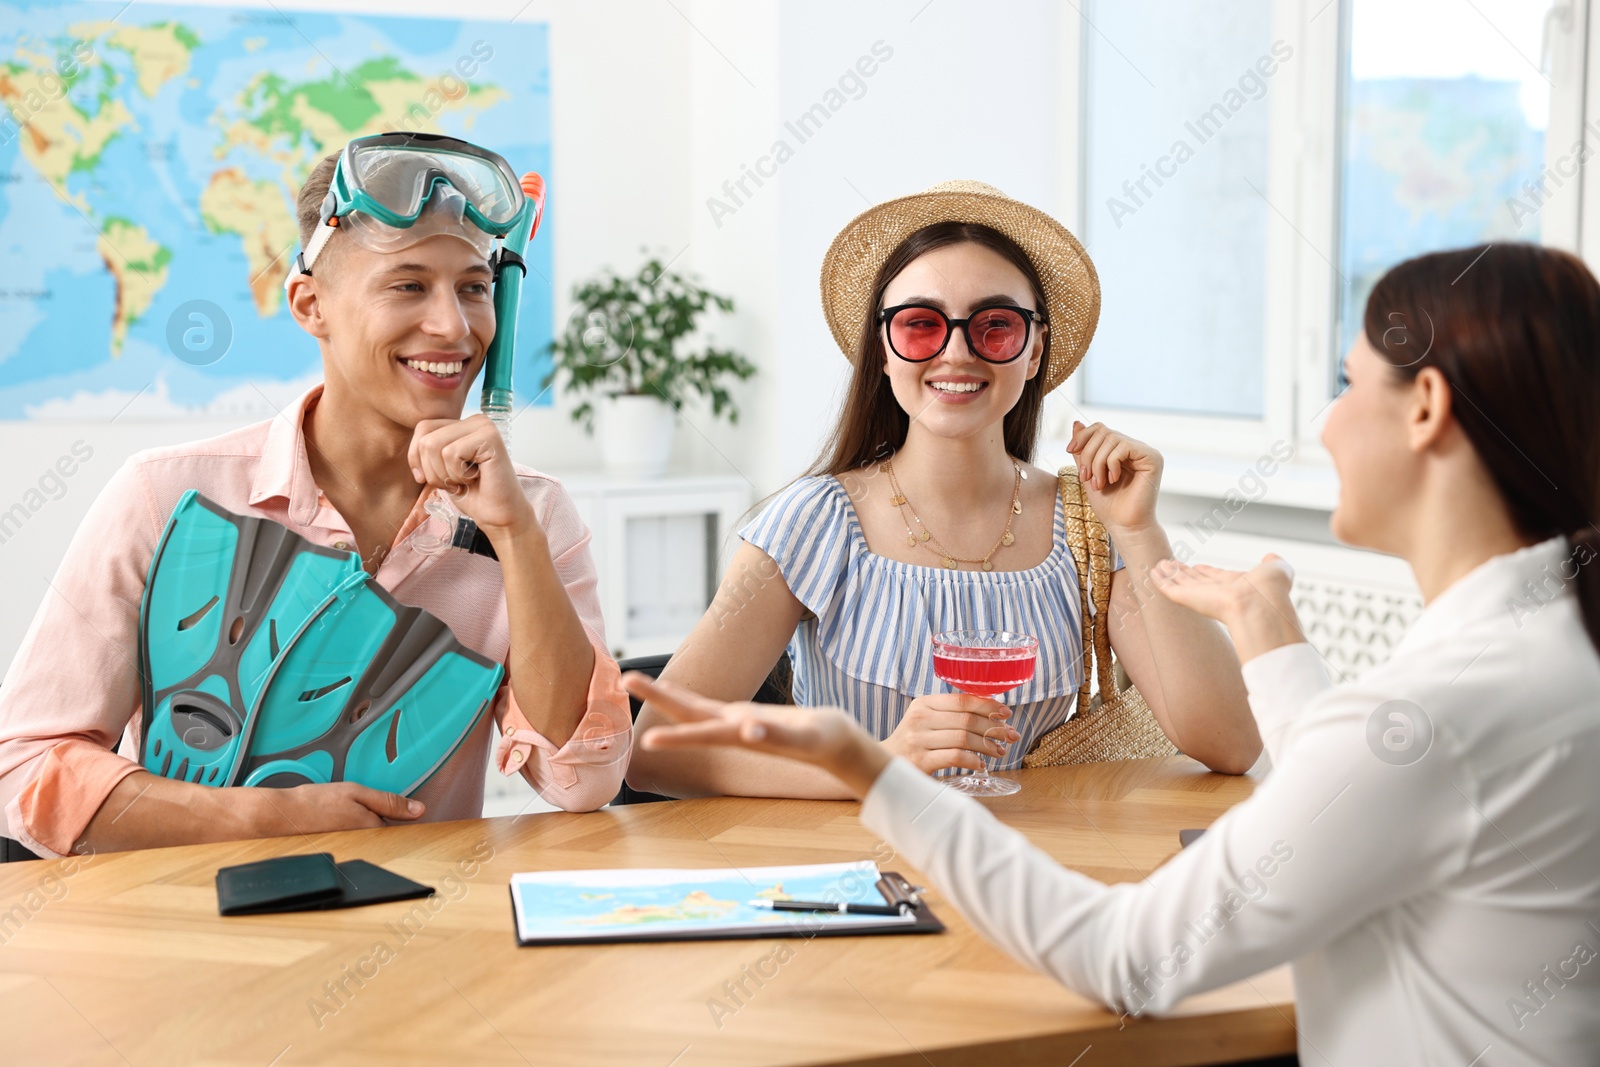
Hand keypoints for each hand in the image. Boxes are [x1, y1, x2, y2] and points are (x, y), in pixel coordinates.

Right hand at [251, 782, 425, 836]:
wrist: (279, 817)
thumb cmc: (314, 803)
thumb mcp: (357, 792)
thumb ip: (389, 801)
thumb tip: (419, 810)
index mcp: (374, 830)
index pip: (400, 828)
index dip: (399, 817)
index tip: (395, 811)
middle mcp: (365, 847)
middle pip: (383, 835)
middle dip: (379, 823)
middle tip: (352, 811)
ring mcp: (352, 852)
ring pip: (368, 839)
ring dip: (362, 829)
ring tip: (338, 816)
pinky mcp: (338, 854)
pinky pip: (352, 844)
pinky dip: (347, 834)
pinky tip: (332, 825)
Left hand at [408, 415, 535, 536]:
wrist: (499, 516)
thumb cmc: (473, 495)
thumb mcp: (441, 469)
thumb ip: (428, 450)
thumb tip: (413, 445)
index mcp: (464, 424)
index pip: (423, 428)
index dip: (417, 458)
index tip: (431, 479)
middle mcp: (476, 420)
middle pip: (426, 438)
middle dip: (432, 470)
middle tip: (457, 482)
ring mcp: (484, 426)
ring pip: (434, 445)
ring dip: (446, 474)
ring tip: (467, 480)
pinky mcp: (490, 437)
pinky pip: (451, 453)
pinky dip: (458, 475)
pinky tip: (477, 478)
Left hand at [624, 673, 890, 797]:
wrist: (841, 747)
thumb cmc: (825, 742)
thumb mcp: (802, 738)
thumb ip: (776, 735)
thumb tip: (747, 729)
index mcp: (740, 733)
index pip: (699, 728)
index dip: (673, 729)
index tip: (644, 737)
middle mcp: (735, 728)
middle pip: (690, 710)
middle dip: (658, 696)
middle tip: (626, 679)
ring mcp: (743, 723)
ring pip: (699, 709)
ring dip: (671, 697)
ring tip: (640, 682)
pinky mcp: (754, 718)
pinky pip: (720, 710)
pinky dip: (697, 704)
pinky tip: (675, 703)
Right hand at [882, 692, 1019, 775]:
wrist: (881, 766)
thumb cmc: (912, 744)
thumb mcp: (925, 721)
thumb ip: (950, 715)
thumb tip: (991, 712)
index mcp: (923, 704)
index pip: (962, 700)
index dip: (988, 705)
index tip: (1006, 714)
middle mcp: (920, 718)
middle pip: (966, 719)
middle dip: (994, 727)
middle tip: (1011, 736)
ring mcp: (918, 740)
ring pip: (964, 738)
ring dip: (987, 745)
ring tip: (999, 751)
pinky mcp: (920, 761)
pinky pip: (955, 757)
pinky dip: (973, 760)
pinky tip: (981, 764)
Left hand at [1068, 420, 1161, 532]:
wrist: (1124, 526)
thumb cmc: (1108, 505)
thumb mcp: (1088, 473)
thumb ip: (1083, 450)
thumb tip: (1076, 422)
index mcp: (1121, 451)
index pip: (1100, 428)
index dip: (1082, 436)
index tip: (1069, 450)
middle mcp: (1135, 448)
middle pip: (1103, 431)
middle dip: (1088, 454)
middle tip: (1085, 477)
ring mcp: (1145, 452)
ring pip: (1111, 439)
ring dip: (1097, 462)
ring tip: (1099, 483)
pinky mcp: (1152, 458)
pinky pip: (1124, 447)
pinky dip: (1111, 463)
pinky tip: (1113, 480)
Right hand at [1149, 554, 1306, 662]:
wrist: (1261, 605)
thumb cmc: (1271, 591)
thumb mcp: (1276, 569)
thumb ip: (1273, 563)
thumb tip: (1271, 557)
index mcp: (1237, 586)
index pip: (1217, 578)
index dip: (1207, 572)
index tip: (1198, 567)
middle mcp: (1218, 593)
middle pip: (1196, 581)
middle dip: (1184, 573)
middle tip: (1172, 565)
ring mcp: (1202, 597)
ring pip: (1181, 583)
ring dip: (1170, 574)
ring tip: (1159, 565)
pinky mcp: (1188, 599)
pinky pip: (1170, 588)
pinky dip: (1161, 580)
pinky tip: (1153, 572)